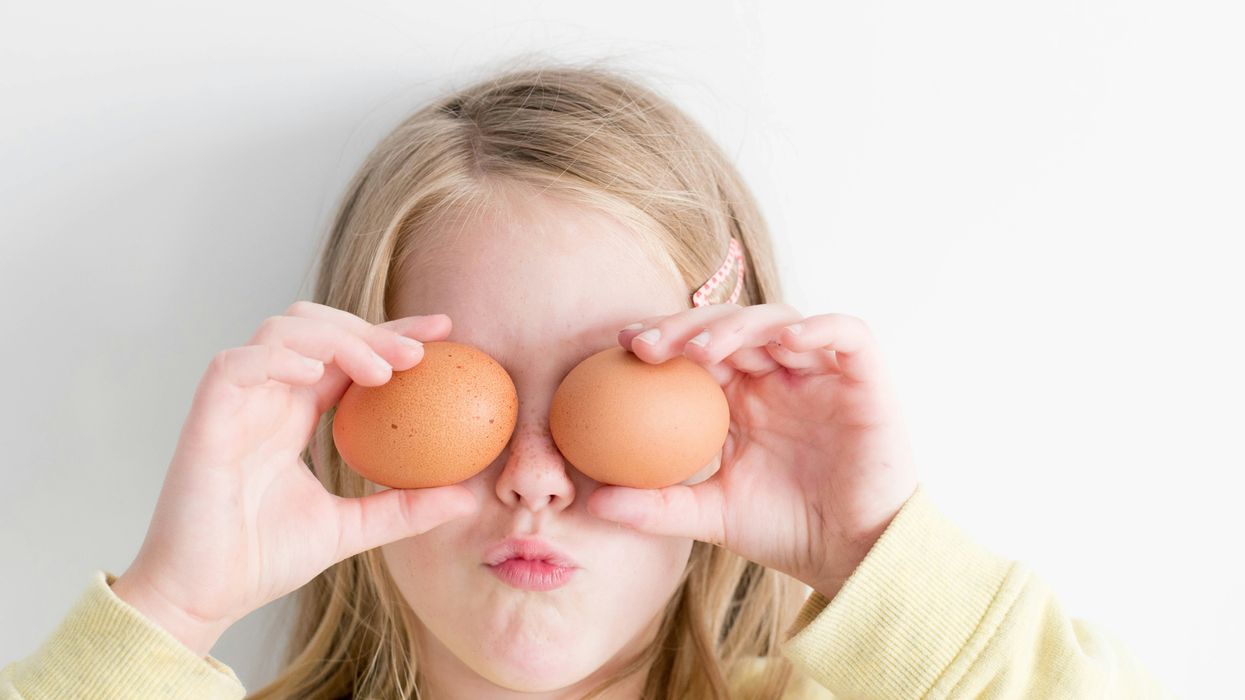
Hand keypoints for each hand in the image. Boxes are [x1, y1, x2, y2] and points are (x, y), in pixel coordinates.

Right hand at [112, 302, 477, 655]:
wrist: (201, 599)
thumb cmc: (261, 561)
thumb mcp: (351, 529)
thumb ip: (404, 508)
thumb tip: (468, 499)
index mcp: (294, 415)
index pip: (347, 355)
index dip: (392, 334)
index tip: (444, 333)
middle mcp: (266, 399)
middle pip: (317, 326)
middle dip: (370, 329)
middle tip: (420, 352)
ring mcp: (235, 404)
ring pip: (280, 331)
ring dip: (335, 337)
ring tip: (380, 371)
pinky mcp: (206, 418)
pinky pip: (236, 365)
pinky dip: (277, 357)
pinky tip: (316, 371)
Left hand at [587, 303, 918, 599]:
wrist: (853, 556)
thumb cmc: (785, 532)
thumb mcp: (710, 516)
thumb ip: (656, 506)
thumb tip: (591, 503)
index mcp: (741, 397)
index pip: (697, 349)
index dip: (662, 337)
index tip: (621, 346)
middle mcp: (778, 375)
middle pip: (730, 325)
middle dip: (686, 326)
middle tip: (648, 345)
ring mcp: (820, 372)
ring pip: (779, 321)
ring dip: (738, 326)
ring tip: (703, 350)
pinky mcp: (865, 377)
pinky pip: (847, 334)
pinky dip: (819, 328)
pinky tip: (784, 343)